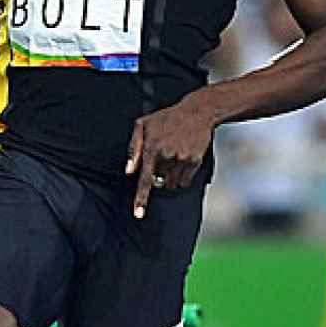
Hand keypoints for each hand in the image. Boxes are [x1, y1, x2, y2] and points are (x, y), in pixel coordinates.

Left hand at [125, 96, 217, 218]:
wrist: (197, 112)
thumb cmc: (166, 118)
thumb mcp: (143, 125)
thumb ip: (133, 148)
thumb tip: (129, 171)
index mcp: (152, 148)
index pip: (145, 179)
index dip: (141, 199)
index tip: (139, 214)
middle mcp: (167, 155)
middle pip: (159, 182)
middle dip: (158, 176)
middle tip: (162, 159)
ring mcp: (182, 159)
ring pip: (171, 183)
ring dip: (169, 178)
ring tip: (172, 157)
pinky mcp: (195, 161)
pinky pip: (184, 181)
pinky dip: (181, 177)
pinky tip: (182, 159)